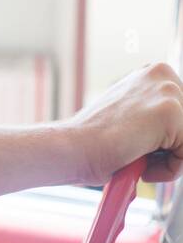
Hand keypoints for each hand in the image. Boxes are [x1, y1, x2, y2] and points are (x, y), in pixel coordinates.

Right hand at [64, 62, 182, 184]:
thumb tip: (176, 136)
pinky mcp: (171, 111)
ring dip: (167, 160)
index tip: (144, 146)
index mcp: (153, 73)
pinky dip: (167, 169)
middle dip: (170, 148)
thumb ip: (156, 119)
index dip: (167, 137)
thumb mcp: (131, 118)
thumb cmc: (92, 141)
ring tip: (136, 158)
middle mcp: (162, 73)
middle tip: (138, 154)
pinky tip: (139, 162)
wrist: (71, 149)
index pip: (182, 111)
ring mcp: (167, 90)